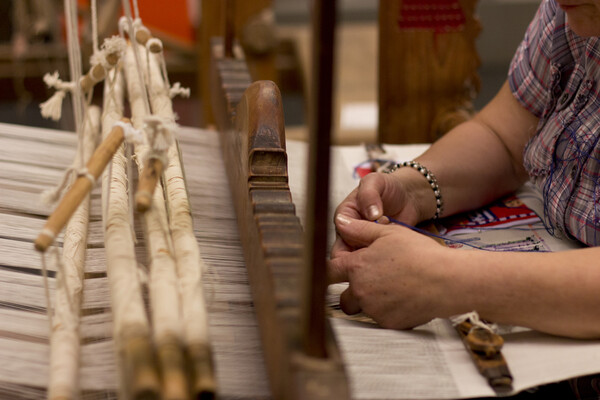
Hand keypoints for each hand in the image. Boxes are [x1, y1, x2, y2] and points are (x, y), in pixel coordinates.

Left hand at [328, 216, 455, 329]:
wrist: (446, 281)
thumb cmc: (420, 254)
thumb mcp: (388, 233)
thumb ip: (360, 230)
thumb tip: (341, 223)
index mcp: (356, 267)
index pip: (329, 271)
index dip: (332, 270)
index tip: (336, 271)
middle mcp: (360, 291)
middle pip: (343, 297)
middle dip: (351, 292)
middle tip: (370, 282)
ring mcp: (374, 309)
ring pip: (362, 309)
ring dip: (369, 302)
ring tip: (392, 289)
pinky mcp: (389, 323)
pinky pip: (381, 319)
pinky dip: (388, 311)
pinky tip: (404, 298)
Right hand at [332, 172, 421, 256]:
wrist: (409, 197)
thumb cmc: (389, 187)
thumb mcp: (376, 182)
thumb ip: (369, 194)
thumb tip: (370, 214)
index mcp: (344, 215)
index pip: (342, 231)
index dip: (357, 230)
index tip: (377, 222)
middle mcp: (350, 232)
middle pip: (348, 249)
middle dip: (368, 243)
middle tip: (386, 230)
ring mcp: (364, 243)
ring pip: (363, 258)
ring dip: (378, 249)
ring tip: (392, 233)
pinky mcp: (377, 251)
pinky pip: (377, 261)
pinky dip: (387, 255)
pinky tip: (397, 242)